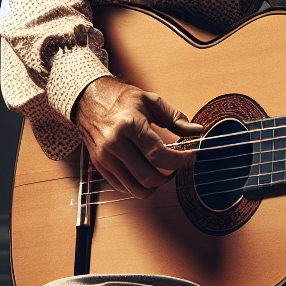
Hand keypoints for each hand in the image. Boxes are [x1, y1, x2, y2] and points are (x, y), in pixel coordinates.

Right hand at [74, 77, 201, 197]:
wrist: (87, 99)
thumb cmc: (120, 98)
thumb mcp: (150, 101)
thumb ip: (175, 118)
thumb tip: (197, 130)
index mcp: (130, 126)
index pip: (159, 154)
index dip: (180, 161)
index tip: (191, 158)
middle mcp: (115, 144)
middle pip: (148, 175)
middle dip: (169, 176)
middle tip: (177, 166)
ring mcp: (104, 157)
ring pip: (135, 187)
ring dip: (155, 186)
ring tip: (164, 174)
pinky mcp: (99, 165)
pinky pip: (122, 186)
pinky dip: (138, 186)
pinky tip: (147, 176)